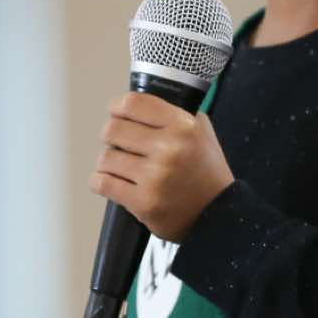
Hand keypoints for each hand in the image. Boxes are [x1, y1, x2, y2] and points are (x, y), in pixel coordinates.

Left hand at [88, 93, 234, 240]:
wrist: (218, 214)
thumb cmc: (207, 173)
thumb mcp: (202, 133)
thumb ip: (175, 115)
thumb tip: (139, 106)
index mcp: (183, 126)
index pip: (133, 103)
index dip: (117, 107)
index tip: (115, 113)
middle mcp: (169, 149)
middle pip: (113, 129)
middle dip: (112, 137)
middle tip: (119, 144)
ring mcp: (155, 177)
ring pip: (105, 157)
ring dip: (108, 161)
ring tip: (120, 166)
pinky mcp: (143, 202)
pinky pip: (102, 183)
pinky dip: (100, 181)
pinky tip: (111, 181)